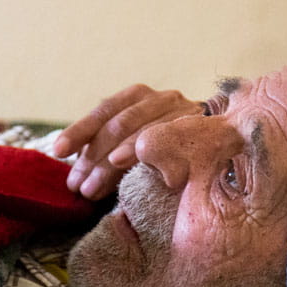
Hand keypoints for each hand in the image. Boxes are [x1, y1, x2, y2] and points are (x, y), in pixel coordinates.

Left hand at [52, 84, 201, 200]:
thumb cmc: (171, 149)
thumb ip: (110, 151)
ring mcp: (185, 112)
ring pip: (141, 134)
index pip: (105, 110)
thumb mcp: (136, 142)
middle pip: (120, 123)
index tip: (58, 152)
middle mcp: (162, 98)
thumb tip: (76, 179)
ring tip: (93, 189)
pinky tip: (129, 172)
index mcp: (140, 96)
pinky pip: (171, 143)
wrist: (228, 142)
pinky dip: (147, 158)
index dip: (80, 130)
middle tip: (77, 187)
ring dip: (112, 166)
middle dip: (94, 158)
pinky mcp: (204, 129)